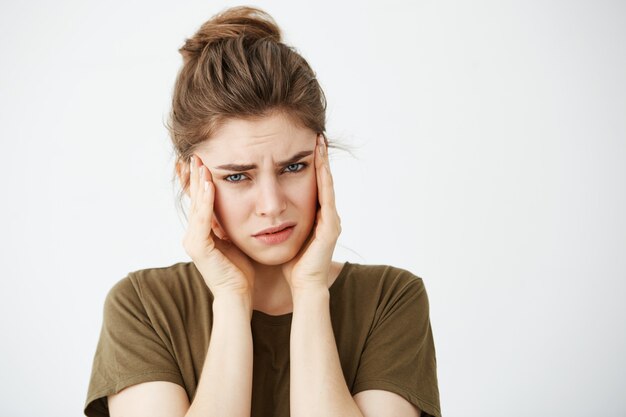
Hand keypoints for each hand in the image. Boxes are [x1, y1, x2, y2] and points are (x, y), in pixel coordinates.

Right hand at [182, 155, 254, 297]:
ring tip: (200, 163)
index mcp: (202, 233)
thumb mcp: (235, 240)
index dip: (199, 181)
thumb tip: (238, 207)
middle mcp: (193, 235)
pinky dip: (206, 200)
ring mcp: (193, 241)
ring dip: (199, 182)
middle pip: (194, 199)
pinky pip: (203, 219)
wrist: (239, 296)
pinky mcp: (198, 247)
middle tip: (195, 154)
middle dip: (194, 176)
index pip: (200, 201)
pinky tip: (210, 184)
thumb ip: (230, 225)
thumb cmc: (242, 271)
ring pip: (197, 205)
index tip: (201, 161)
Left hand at [281, 134, 340, 291]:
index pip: (313, 184)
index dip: (311, 164)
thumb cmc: (291, 264)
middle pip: (323, 180)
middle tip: (316, 135)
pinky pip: (328, 197)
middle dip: (320, 157)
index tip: (304, 143)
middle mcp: (326, 215)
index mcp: (315, 216)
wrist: (303, 286)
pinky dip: (325, 179)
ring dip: (325, 162)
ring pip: (327, 184)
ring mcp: (331, 219)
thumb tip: (257, 206)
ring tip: (321, 142)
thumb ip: (277, 219)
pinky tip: (322, 164)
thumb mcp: (282, 234)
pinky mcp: (330, 226)